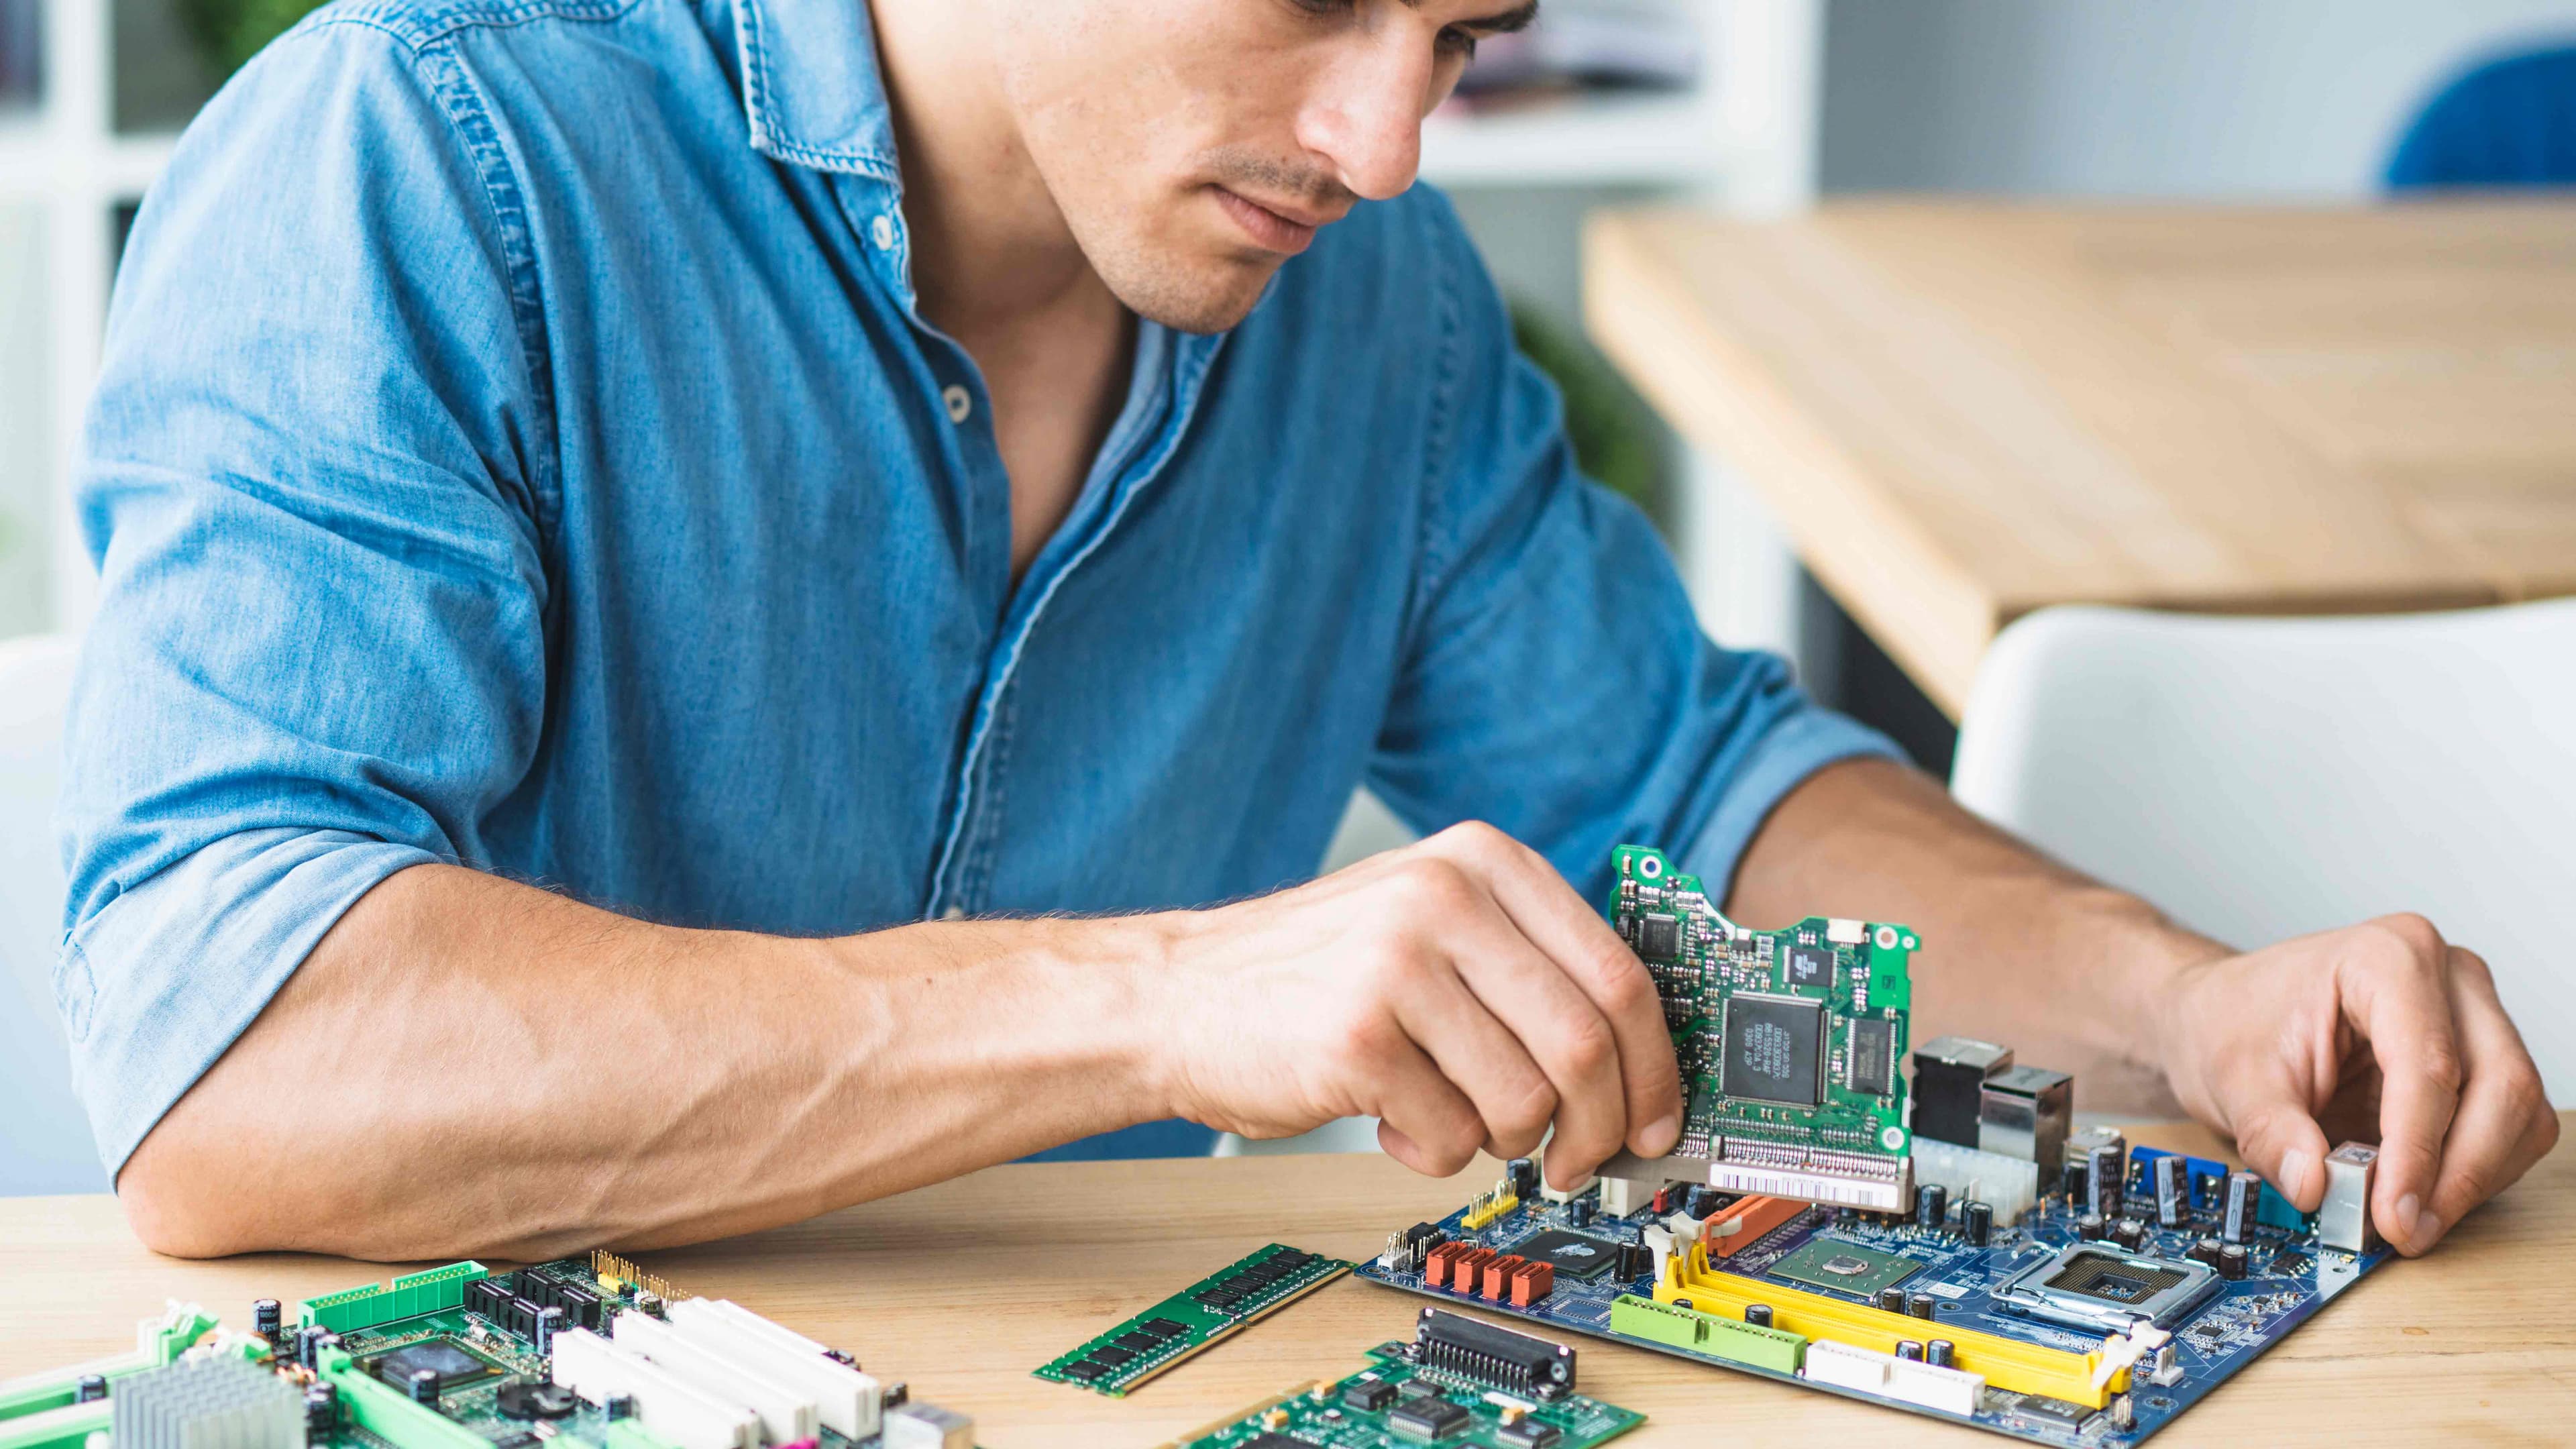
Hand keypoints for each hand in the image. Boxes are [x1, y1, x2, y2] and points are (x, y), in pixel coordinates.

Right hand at [1152, 821, 1682, 1185]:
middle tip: (1579, 1159)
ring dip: (1505, 1139)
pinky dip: (1434, 1150)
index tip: (1659, 1119)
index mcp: (1484, 861)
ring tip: (1454, 1114)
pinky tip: (1393, 1117)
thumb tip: (1641, 1065)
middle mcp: (1446, 897)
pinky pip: (1451, 1135)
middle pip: (1587, 1044)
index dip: (1655, 1067)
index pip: (1620, 973)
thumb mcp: (1431, 923)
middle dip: (1600, 1126)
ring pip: (1526, 1100)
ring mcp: (1399, 963)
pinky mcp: (1357, 1037)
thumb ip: (1528, 964)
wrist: (1180, 993)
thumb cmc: (1316, 974)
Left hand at [2155, 914, 2557, 1254]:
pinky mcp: (2480, 1058)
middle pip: (2498, 1085)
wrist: (2226, 1011)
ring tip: (2409, 1222)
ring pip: (2519, 1111)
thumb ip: (2272, 1134)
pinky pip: (2511, 1126)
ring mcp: (2473, 1015)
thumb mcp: (2232, 1079)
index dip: (2418, 1151)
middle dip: (2459, 1173)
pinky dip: (2477, 1172)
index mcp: (2387, 958)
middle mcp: (2447, 977)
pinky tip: (2423, 1196)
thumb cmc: (2233, 1023)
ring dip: (2475, 1179)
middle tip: (2406, 1230)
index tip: (2394, 1214)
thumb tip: (2313, 1186)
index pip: (2429, 1065)